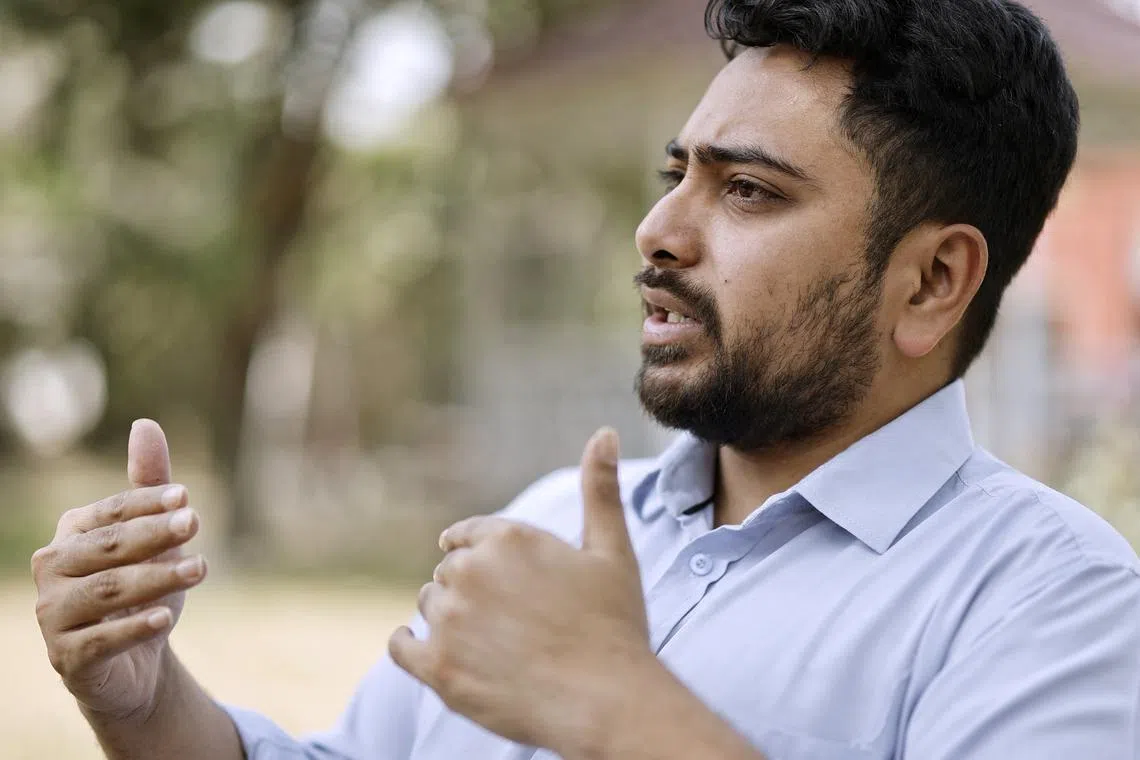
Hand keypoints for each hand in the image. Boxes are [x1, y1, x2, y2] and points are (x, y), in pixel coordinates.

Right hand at [31, 420, 206, 722]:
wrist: (135, 663)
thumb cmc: (143, 587)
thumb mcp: (155, 537)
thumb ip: (149, 484)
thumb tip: (145, 424)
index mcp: (72, 533)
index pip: (110, 511)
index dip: (146, 503)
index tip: (186, 497)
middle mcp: (53, 570)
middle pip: (107, 547)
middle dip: (153, 535)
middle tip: (196, 524)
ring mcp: (53, 615)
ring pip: (105, 591)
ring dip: (155, 578)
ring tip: (199, 569)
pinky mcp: (66, 657)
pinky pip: (99, 641)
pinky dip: (133, 628)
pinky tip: (166, 617)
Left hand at [389, 428, 653, 753]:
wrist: (606, 701)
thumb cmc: (614, 626)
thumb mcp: (612, 550)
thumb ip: (600, 489)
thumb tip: (604, 431)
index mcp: (507, 538)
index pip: (468, 535)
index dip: (473, 550)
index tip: (475, 562)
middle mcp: (470, 571)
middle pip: (449, 572)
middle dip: (469, 589)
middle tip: (501, 616)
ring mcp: (449, 620)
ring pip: (428, 606)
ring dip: (446, 618)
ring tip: (484, 641)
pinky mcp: (436, 667)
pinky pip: (400, 647)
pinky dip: (408, 646)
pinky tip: (422, 650)